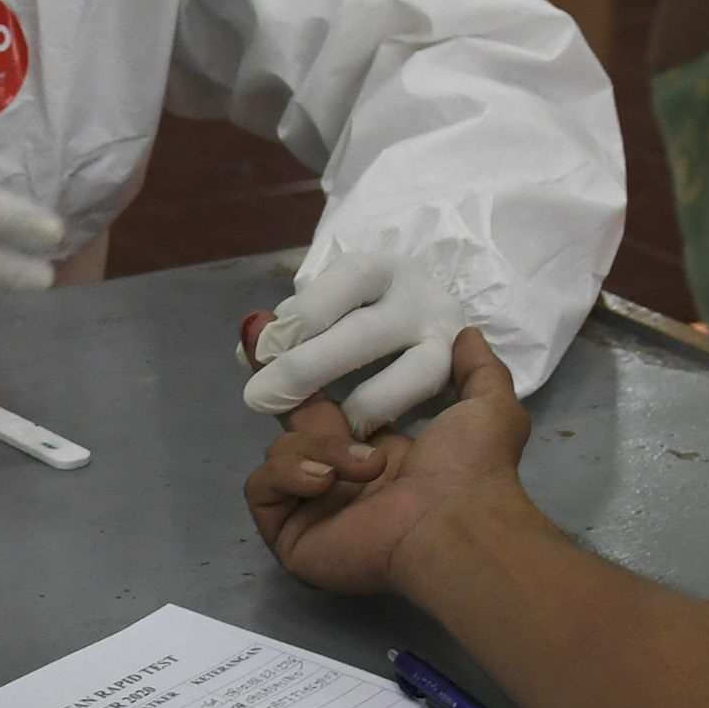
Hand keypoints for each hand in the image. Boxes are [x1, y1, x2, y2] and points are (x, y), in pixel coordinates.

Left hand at [241, 244, 463, 434]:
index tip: (265, 348)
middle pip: (366, 332)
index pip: (346, 281)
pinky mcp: (460, 381)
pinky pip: (428, 407)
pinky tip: (354, 436)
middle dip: (309, 368)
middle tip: (259, 398)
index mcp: (379, 271)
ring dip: (362, 404)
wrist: (428, 327)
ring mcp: (447, 341)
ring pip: (414, 373)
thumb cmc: (357, 319)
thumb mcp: (323, 312)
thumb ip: (285, 331)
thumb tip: (248, 351)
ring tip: (319, 427)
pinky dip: (390, 422)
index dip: (304, 315)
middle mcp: (420, 299)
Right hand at [245, 328, 535, 596]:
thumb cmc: (470, 470)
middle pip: (291, 423)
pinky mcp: (289, 533)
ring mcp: (312, 508)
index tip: (286, 330)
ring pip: (280, 451)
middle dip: (275, 379)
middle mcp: (340, 479)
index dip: (310, 372)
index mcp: (377, 452)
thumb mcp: (489, 407)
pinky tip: (323, 480)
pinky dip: (288, 474)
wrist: (454, 527)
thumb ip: (478, 369)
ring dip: (319, 447)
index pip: (329, 408)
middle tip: (257, 331)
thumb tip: (467, 333)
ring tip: (364, 466)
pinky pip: (262, 488)